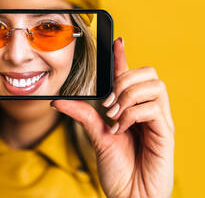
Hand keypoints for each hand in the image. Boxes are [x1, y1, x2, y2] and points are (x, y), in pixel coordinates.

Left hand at [51, 38, 173, 197]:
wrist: (130, 195)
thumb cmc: (118, 168)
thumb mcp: (96, 136)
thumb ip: (82, 115)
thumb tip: (57, 101)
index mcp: (131, 107)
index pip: (129, 74)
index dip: (123, 56)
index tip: (116, 40)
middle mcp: (147, 109)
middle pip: (147, 72)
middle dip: (123, 81)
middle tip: (107, 104)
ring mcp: (158, 120)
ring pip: (154, 84)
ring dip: (128, 95)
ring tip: (113, 115)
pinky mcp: (166, 131)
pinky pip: (153, 107)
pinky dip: (133, 113)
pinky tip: (121, 128)